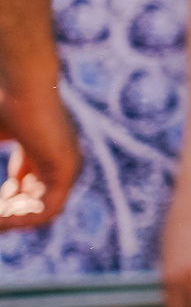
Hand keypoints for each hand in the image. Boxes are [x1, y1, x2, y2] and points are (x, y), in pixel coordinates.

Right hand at [0, 80, 79, 228]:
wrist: (21, 86)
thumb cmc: (3, 103)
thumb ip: (0, 152)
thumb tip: (5, 183)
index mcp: (45, 152)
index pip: (30, 190)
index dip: (6, 204)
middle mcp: (61, 162)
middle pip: (36, 203)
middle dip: (8, 215)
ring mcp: (67, 167)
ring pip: (41, 211)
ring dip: (12, 221)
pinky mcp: (67, 170)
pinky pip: (47, 209)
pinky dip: (21, 219)